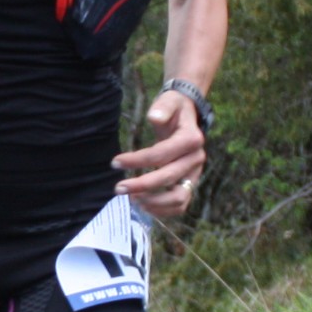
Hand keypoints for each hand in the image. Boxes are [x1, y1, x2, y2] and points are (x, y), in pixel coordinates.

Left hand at [115, 87, 206, 218]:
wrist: (187, 117)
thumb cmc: (174, 109)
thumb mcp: (169, 101)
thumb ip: (163, 108)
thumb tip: (154, 118)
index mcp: (191, 139)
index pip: (161, 155)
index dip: (137, 160)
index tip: (115, 162)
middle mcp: (197, 159)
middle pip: (168, 178)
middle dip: (141, 185)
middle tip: (118, 188)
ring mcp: (195, 174)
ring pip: (179, 198)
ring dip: (153, 202)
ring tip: (132, 199)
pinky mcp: (191, 184)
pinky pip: (180, 204)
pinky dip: (163, 210)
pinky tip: (143, 204)